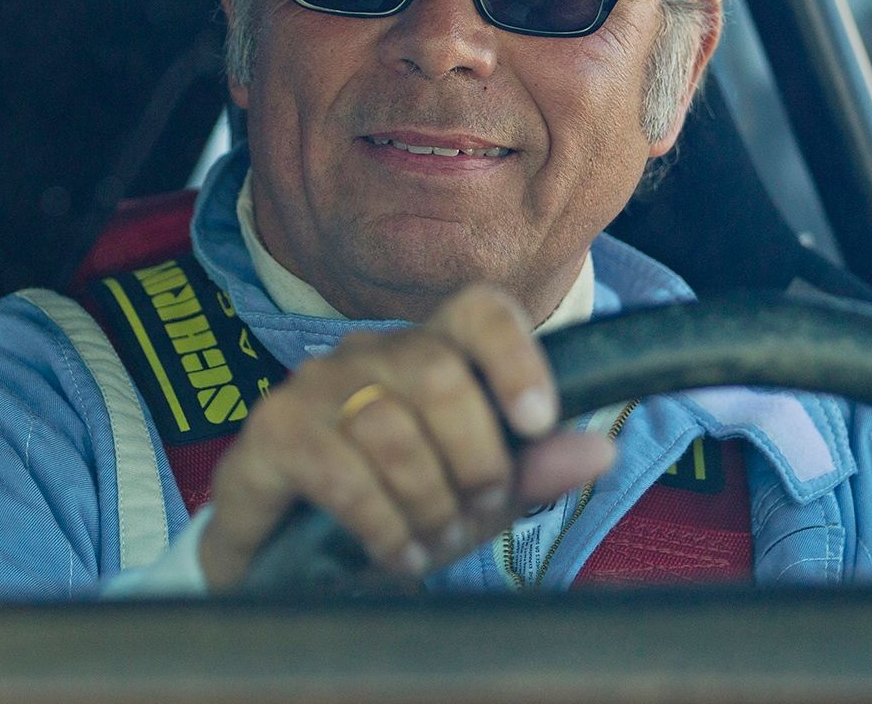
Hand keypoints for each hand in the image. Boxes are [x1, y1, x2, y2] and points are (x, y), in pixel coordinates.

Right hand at [196, 285, 616, 587]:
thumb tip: (598, 450)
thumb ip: (528, 473)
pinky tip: (394, 553)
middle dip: (474, 457)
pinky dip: (381, 524)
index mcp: (428, 353)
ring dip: (426, 502)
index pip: (479, 311)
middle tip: (476, 510)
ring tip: (432, 542)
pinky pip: (341, 471)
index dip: (514, 355)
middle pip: (437, 371)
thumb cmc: (389, 512)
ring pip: (389, 426)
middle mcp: (369, 353)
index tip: (537, 421)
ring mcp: (314, 385)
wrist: (284, 560)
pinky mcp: (273, 431)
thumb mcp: (471, 503)